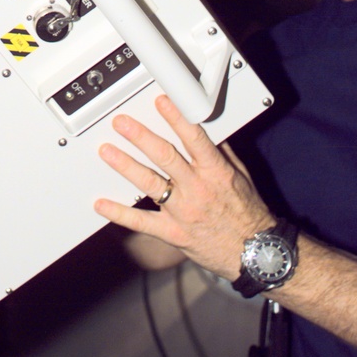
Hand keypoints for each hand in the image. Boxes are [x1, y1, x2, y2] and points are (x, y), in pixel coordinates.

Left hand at [95, 93, 274, 280]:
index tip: (161, 102)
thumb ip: (221, 152)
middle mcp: (198, 189)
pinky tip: (101, 204)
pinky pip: (143, 222)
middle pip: (165, 157)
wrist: (255, 253)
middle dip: (141, 137)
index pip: (194, 139)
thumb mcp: (241, 176)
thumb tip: (208, 128)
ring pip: (150, 184)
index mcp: (216, 172)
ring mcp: (184, 211)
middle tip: (122, 123)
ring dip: (126, 166)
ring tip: (107, 151)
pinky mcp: (174, 233)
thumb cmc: (248, 214)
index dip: (177, 119)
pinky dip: (120, 213)